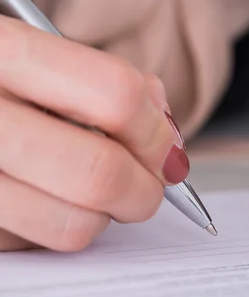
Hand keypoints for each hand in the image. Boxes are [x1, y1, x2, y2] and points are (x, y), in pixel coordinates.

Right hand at [0, 16, 188, 251]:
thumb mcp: (33, 53)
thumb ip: (105, 84)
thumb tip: (168, 139)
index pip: (113, 95)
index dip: (155, 130)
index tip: (168, 150)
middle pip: (99, 173)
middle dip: (144, 191)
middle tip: (148, 189)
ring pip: (71, 224)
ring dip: (102, 217)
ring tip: (92, 195)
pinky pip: (32, 243)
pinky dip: (53, 228)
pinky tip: (40, 199)